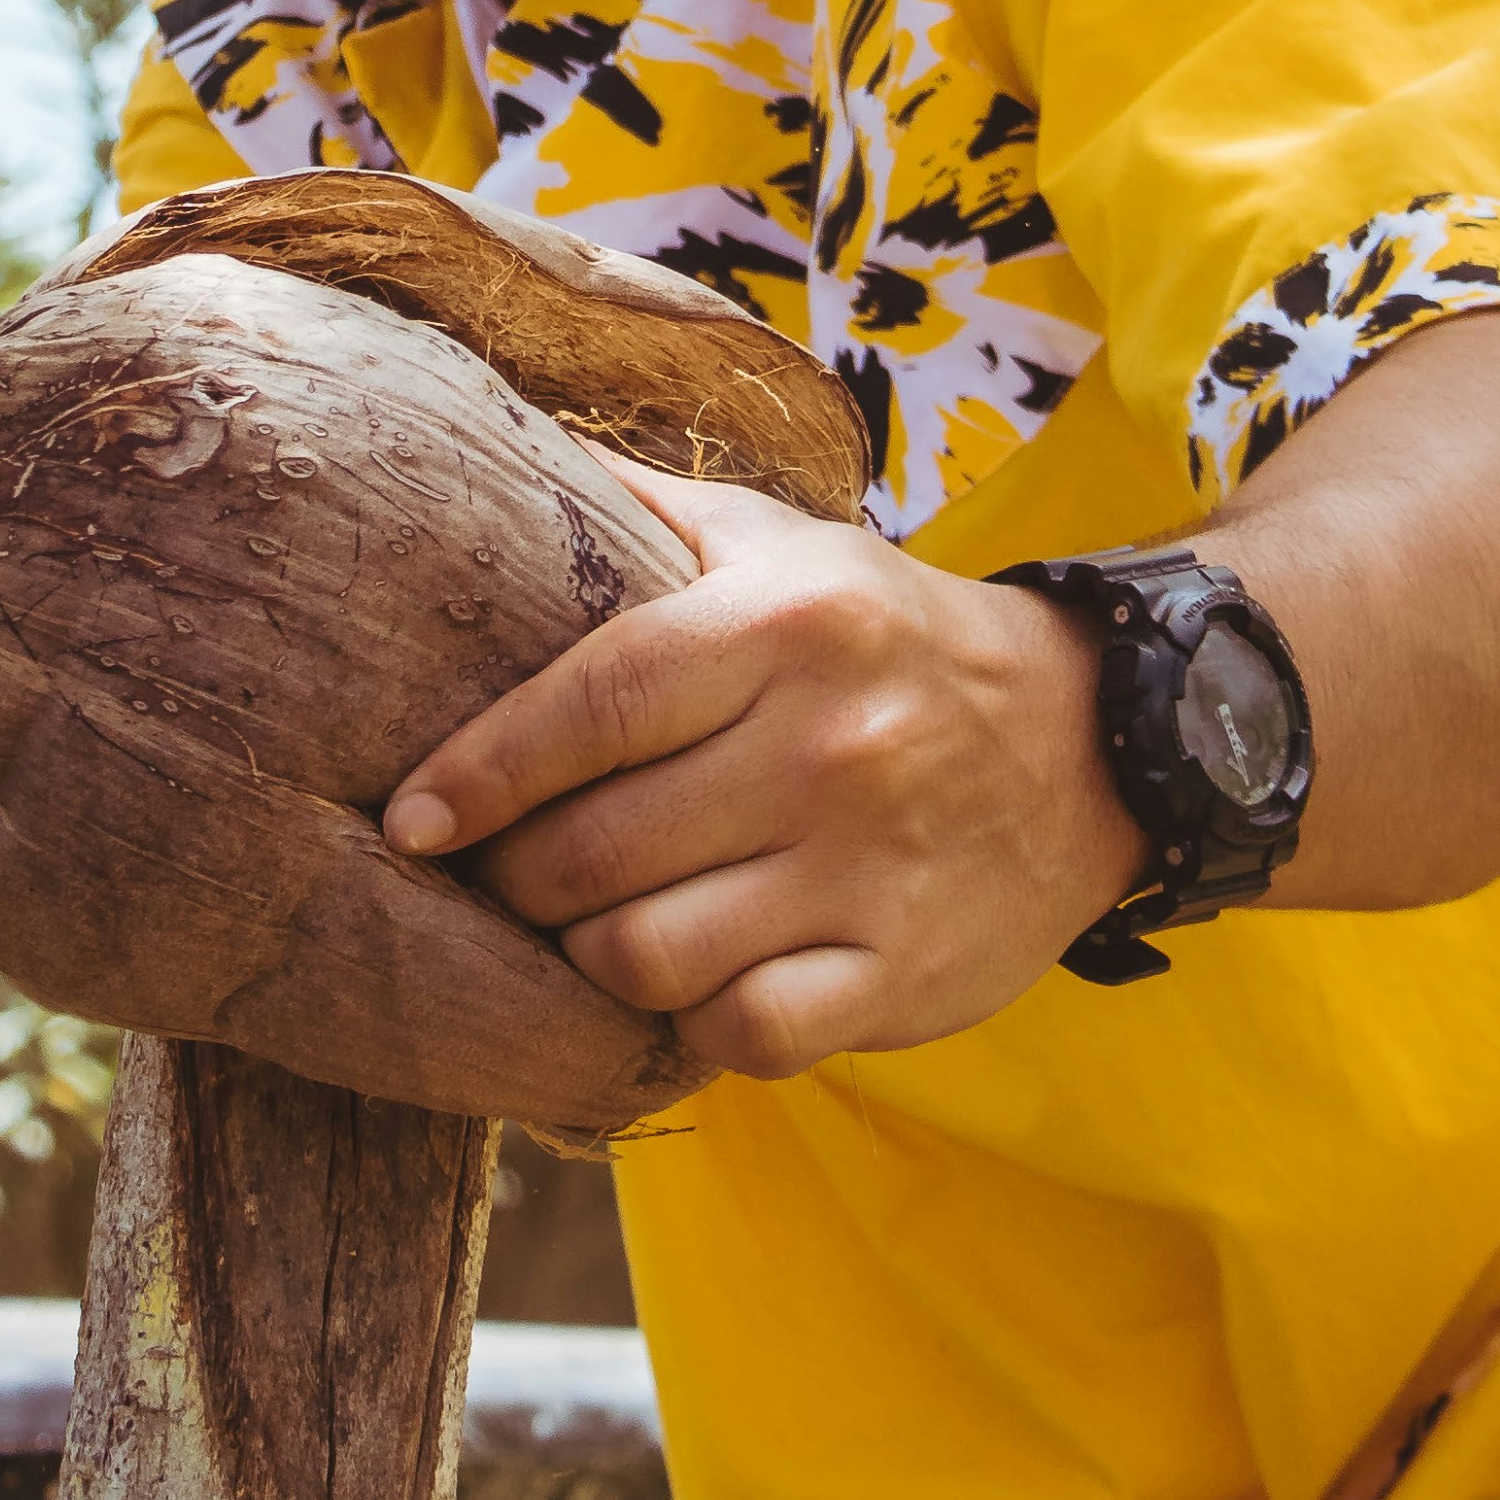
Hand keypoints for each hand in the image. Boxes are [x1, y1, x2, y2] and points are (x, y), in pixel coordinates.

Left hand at [381, 466, 1147, 1077]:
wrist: (1089, 743)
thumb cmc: (888, 639)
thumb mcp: (787, 545)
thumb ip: (647, 514)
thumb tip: (491, 465)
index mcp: (789, 626)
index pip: (593, 705)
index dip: (481, 772)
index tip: (410, 818)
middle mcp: (830, 747)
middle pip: (594, 852)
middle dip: (515, 878)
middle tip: (499, 875)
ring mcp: (869, 871)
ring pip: (648, 957)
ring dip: (589, 958)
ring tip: (587, 928)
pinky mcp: (901, 975)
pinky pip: (742, 1034)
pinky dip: (689, 1022)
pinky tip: (687, 984)